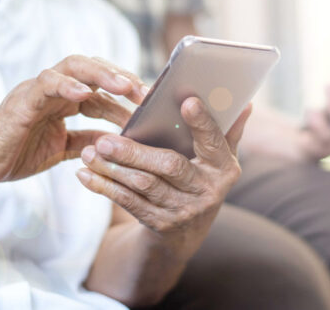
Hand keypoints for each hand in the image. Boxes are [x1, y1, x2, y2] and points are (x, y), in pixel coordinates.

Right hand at [0, 55, 146, 187]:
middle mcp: (54, 89)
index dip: (126, 93)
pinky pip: (45, 84)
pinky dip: (65, 85)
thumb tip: (119, 141)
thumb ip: (88, 141)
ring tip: (127, 86)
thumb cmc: (17, 153)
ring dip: (103, 75)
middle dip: (122, 77)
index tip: (151, 104)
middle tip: (147, 93)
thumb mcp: (63, 149)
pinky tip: (84, 93)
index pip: (101, 87)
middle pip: (93, 69)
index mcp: (65, 99)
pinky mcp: (21, 100)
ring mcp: (37, 90)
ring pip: (73, 67)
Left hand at [77, 98, 250, 246]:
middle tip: (105, 139)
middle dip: (135, 153)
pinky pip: (128, 203)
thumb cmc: (201, 178)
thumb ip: (228, 131)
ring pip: (143, 186)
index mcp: (224, 168)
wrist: (189, 230)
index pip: (214, 142)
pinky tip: (84, 174)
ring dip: (112, 169)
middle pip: (169, 166)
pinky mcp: (160, 224)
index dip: (202, 123)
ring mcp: (183, 210)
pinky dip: (104, 187)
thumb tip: (245, 102)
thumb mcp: (219, 158)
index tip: (187, 101)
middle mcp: (207, 191)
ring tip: (89, 151)